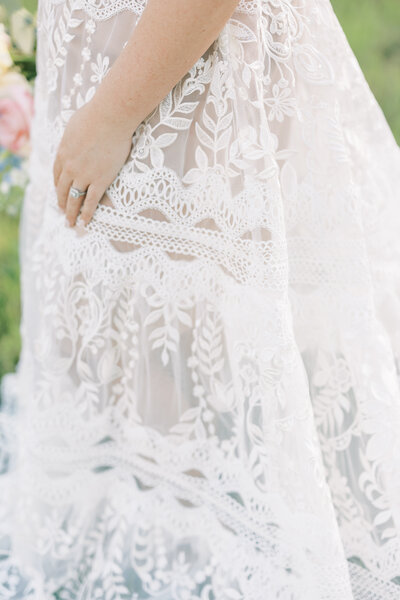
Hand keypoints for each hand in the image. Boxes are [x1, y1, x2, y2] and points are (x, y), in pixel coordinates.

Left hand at [53, 98, 133, 226]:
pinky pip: (91, 201)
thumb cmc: (95, 115)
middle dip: (61, 204)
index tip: (59, 194)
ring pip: (74, 199)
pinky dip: (87, 214)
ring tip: (71, 224)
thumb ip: (72, 138)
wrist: (111, 117)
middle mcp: (70, 167)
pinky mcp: (100, 180)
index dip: (57, 187)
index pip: (56, 175)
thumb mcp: (74, 126)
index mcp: (62, 153)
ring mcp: (84, 175)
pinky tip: (85, 222)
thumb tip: (76, 139)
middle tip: (62, 214)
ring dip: (71, 214)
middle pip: (62, 190)